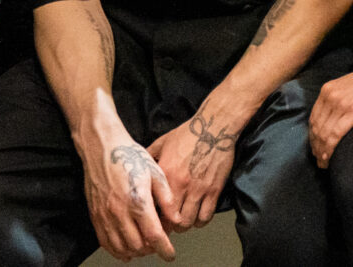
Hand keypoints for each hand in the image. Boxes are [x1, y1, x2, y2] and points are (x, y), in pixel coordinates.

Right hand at [83, 135, 175, 260]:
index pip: (153, 236)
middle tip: (158, 244)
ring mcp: (105, 216)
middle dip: (151, 250)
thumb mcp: (156, 172)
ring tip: (144, 246)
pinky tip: (125, 248)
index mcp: (138, 201)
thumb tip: (176, 219)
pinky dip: (116, 250)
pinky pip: (105, 242)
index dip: (164, 249)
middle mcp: (120, 212)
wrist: (103, 148)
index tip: (170, 254)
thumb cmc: (129, 156)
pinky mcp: (95, 216)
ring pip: (121, 248)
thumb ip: (167, 199)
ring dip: (135, 252)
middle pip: (138, 246)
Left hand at [146, 110, 239, 232]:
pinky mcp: (214, 190)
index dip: (153, 219)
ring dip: (185, 225)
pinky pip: (206, 216)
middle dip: (169, 226)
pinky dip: (201, 221)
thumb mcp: (162, 143)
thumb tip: (138, 170)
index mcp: (165, 175)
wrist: (214, 125)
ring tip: (182, 221)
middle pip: (172, 221)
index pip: (155, 208)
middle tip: (168, 224)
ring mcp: (199, 189)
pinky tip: (197, 216)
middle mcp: (181, 185)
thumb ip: (149, 159)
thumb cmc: (188, 133)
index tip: (153, 220)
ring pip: (189, 222)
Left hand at [309, 55, 352, 167]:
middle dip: (315, 146)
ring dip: (321, 151)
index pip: (314, 118)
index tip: (315, 147)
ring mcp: (341, 104)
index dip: (312, 136)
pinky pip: (335, 135)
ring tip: (323, 163)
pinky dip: (329, 148)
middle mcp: (331, 96)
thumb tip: (333, 115)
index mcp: (328, 89)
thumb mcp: (349, 84)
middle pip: (316, 127)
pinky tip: (328, 158)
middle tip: (318, 160)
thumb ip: (338, 96)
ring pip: (324, 133)